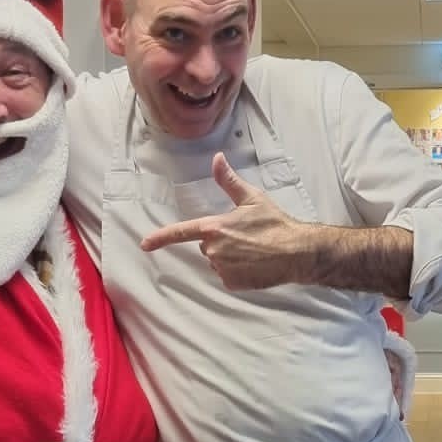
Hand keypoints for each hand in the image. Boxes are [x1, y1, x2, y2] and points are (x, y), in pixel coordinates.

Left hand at [139, 154, 312, 290]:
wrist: (296, 253)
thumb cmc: (275, 223)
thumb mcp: (252, 198)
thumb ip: (228, 181)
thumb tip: (217, 158)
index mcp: (215, 227)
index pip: (181, 232)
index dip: (161, 238)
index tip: (145, 244)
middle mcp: (214, 250)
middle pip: (207, 245)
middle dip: (222, 241)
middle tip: (246, 236)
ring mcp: (222, 268)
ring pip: (218, 261)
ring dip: (230, 257)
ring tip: (254, 250)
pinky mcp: (232, 283)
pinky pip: (228, 276)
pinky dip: (238, 272)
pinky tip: (255, 264)